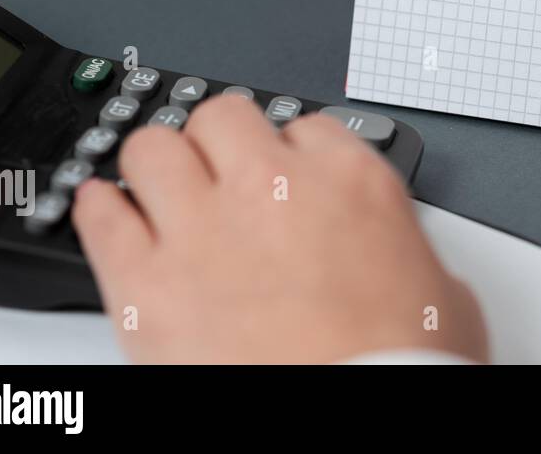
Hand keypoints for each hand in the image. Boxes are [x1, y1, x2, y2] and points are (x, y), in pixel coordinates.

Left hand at [71, 95, 487, 362]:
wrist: (354, 427)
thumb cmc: (402, 365)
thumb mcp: (440, 287)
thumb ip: (404, 243)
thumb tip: (396, 253)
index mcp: (349, 181)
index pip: (305, 126)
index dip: (292, 152)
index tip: (287, 174)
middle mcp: (272, 188)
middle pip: (223, 118)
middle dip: (221, 144)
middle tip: (222, 174)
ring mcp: (202, 232)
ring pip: (153, 148)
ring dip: (159, 165)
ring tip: (161, 188)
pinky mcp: (143, 287)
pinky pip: (101, 215)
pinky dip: (100, 208)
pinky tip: (106, 211)